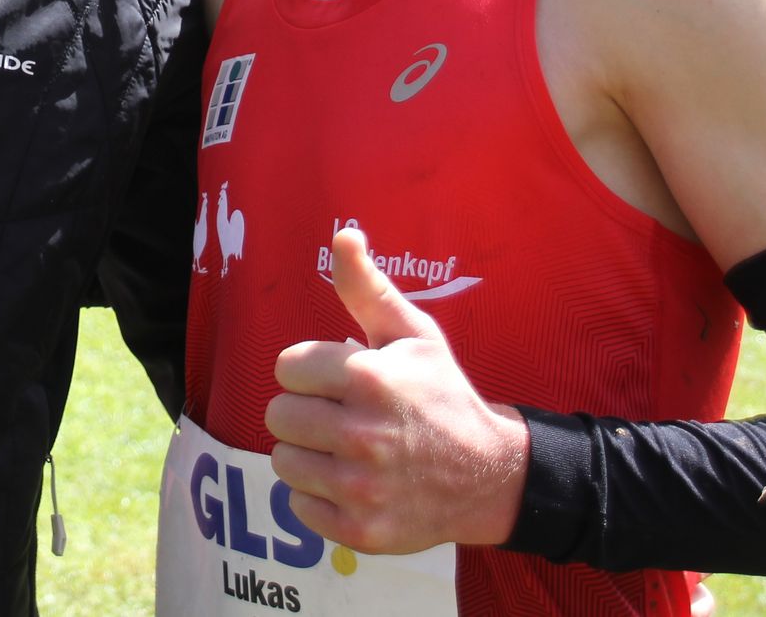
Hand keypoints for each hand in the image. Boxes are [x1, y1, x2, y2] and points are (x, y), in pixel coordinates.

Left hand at [264, 228, 528, 553]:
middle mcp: (363, 435)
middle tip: (337, 414)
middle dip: (303, 411)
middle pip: (277, 416)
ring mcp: (361, 488)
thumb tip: (342, 234)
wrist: (489, 475)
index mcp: (370, 379)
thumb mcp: (413, 334)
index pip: (286, 368)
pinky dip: (318, 496)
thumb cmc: (442, 395)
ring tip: (344, 448)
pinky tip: (351, 482)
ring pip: (283, 462)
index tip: (337, 379)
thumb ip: (367, 287)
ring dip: (307, 454)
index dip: (309, 371)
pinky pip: (299, 507)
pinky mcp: (360, 530)